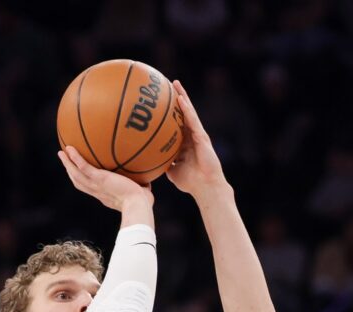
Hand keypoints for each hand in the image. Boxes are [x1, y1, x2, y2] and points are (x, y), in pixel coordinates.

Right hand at [58, 146, 152, 211]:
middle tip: (65, 161)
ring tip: (61, 152)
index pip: (90, 188)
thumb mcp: (142, 193)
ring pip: (76, 174)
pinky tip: (70, 148)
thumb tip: (149, 180)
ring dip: (67, 164)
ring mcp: (96, 186)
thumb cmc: (143, 204)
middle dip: (70, 171)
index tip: (81, 173)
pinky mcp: (99, 179)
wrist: (138, 206)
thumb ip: (142, 186)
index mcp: (105, 195)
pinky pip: (83, 167)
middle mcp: (97, 191)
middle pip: (78, 181)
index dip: (84, 181)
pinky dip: (75, 158)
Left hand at [165, 80, 227, 196]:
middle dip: (175, 98)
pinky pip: (193, 120)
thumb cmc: (190, 182)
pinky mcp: (202, 136)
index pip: (174, 123)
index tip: (158, 101)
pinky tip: (180, 99)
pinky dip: (187, 109)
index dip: (168, 112)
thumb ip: (162, 164)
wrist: (205, 187)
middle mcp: (191, 136)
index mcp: (183, 143)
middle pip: (182, 112)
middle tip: (166, 84)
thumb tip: (147, 163)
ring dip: (182, 96)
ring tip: (175, 83)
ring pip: (189, 112)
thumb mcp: (171, 172)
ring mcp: (197, 134)